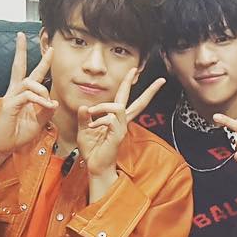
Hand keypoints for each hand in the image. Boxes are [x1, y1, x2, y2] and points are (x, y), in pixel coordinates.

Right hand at [0, 33, 57, 168]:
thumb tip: (55, 102)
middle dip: (20, 50)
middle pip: (18, 67)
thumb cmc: (20, 132)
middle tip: (21, 35)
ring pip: (30, 82)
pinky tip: (46, 107)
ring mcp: (11, 97)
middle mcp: (15, 91)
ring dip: (43, 91)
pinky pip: (28, 96)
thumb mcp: (40, 120)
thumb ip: (47, 110)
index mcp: (22, 93)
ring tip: (48, 103)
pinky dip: (40, 100)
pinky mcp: (9, 104)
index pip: (31, 73)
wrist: (5, 145)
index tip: (49, 49)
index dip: (41, 61)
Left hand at [78, 69, 164, 185]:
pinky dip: (98, 121)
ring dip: (103, 106)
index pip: (125, 98)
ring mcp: (122, 128)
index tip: (133, 70)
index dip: (128, 83)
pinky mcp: (119, 134)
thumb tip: (85, 106)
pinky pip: (109, 119)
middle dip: (147, 90)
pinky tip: (91, 126)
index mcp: (115, 118)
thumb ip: (84, 117)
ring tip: (92, 113)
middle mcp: (122, 121)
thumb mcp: (83, 129)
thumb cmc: (91, 149)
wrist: (95, 166)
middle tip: (154, 77)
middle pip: (138, 102)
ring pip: (118, 106)